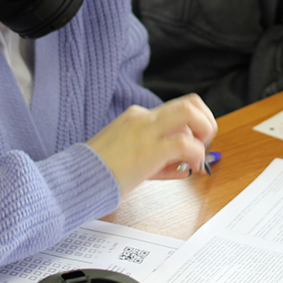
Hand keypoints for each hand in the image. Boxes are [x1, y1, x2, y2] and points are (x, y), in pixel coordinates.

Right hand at [87, 94, 217, 194]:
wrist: (76, 180)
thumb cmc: (99, 173)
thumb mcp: (130, 159)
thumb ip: (158, 161)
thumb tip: (183, 168)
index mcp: (137, 117)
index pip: (176, 109)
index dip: (194, 124)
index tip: (195, 143)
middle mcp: (143, 117)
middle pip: (189, 103)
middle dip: (206, 122)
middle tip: (204, 145)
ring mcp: (146, 130)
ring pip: (190, 113)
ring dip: (204, 134)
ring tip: (197, 158)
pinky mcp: (149, 150)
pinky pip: (186, 143)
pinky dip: (197, 154)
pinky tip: (191, 169)